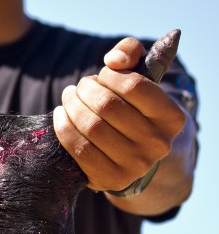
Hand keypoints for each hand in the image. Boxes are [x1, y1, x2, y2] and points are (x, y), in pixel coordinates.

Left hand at [52, 37, 185, 192]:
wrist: (132, 156)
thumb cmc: (133, 109)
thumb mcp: (140, 78)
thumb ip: (130, 53)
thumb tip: (114, 59)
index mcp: (171, 118)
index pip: (134, 86)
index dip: (110, 75)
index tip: (102, 75)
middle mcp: (157, 144)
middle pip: (107, 105)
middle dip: (85, 90)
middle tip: (79, 87)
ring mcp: (135, 165)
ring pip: (91, 126)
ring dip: (71, 105)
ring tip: (69, 98)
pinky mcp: (110, 179)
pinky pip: (79, 148)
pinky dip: (64, 127)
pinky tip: (62, 116)